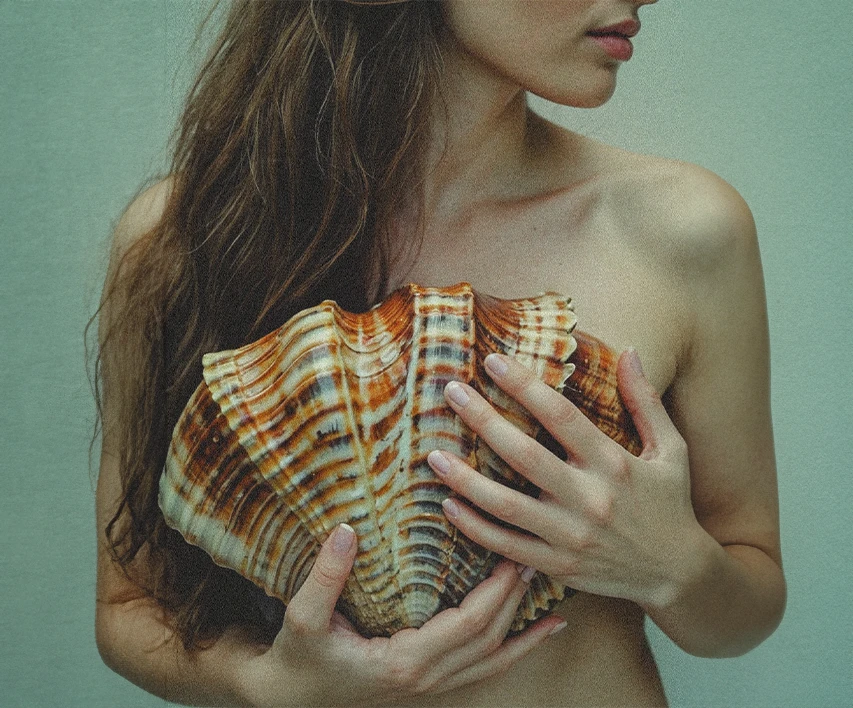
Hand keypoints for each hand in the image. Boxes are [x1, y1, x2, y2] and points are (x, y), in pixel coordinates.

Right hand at [244, 523, 565, 706]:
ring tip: (550, 588)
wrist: (291, 698)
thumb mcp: (301, 618)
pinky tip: (540, 632)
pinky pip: (485, 669)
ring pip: (495, 658)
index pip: (467, 625)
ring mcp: (433, 686)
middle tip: (534, 551)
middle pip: (490, 637)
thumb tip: (346, 530)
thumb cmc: (299, 659)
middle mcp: (427, 679)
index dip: (496, 591)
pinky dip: (516, 650)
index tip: (513, 554)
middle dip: (516, 596)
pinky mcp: (431, 682)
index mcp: (404, 662)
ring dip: (524, 623)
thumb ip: (324, 576)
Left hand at [427, 349, 707, 609]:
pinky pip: (508, 547)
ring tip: (433, 455)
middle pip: (525, 456)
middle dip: (483, 421)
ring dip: (467, 481)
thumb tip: (630, 350)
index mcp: (615, 464)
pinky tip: (449, 506)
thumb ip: (646, 401)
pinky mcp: (558, 566)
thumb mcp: (671, 449)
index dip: (525, 386)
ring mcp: (571, 536)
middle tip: (451, 392)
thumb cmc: (671, 504)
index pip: (562, 416)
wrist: (678, 575)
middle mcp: (590, 499)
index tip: (492, 361)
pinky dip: (476, 529)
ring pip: (508, 506)